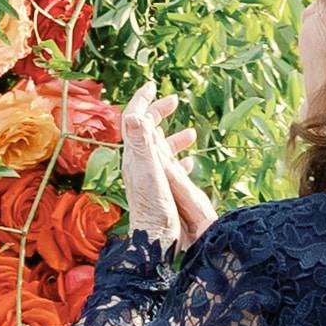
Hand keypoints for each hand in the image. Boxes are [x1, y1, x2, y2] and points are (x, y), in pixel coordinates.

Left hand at [111, 92, 213, 248]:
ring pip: (159, 150)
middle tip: (175, 99)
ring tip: (191, 133)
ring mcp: (147, 178)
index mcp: (135, 156)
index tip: (153, 84)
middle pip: (145, 131)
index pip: (133, 119)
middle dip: (158, 112)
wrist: (155, 242)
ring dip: (173, 137)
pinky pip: (169, 170)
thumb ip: (143, 143)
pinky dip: (179, 161)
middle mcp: (138, 164)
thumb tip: (136, 114)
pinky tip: (190, 164)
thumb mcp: (150, 171)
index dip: (142, 100)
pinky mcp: (158, 191)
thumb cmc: (155, 208)